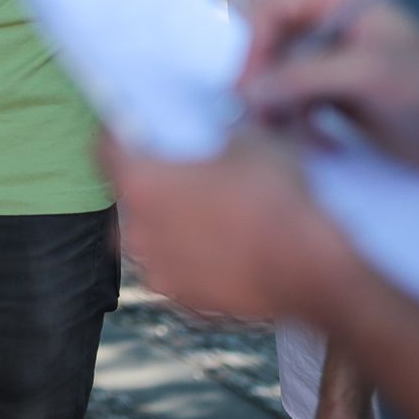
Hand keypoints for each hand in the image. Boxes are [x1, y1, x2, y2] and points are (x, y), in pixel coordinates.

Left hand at [103, 129, 354, 320]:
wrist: (313, 270)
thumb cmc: (276, 200)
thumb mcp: (253, 140)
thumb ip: (226, 126)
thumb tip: (228, 116)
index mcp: (141, 185)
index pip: (105, 150)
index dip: (117, 134)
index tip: (129, 129)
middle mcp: (137, 233)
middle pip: (127, 199)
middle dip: (147, 185)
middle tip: (180, 174)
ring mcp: (159, 273)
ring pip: (150, 240)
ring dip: (167, 226)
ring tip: (205, 214)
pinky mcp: (186, 302)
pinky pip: (177, 272)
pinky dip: (191, 260)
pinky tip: (223, 248)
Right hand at [241, 0, 418, 178]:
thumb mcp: (365, 76)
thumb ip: (301, 78)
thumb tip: (243, 91)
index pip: (269, 12)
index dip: (249, 49)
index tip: (242, 90)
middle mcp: (327, 24)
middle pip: (266, 48)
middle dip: (262, 87)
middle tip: (260, 124)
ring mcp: (330, 61)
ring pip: (275, 82)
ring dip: (281, 115)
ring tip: (303, 141)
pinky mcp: (334, 96)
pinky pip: (293, 107)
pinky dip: (300, 129)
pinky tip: (325, 147)